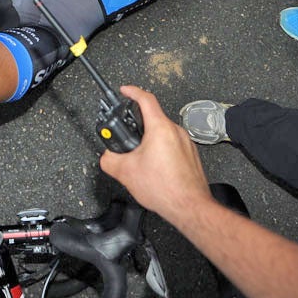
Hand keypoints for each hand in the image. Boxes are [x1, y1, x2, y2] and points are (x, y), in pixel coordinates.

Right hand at [99, 86, 211, 223]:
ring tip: (141, 158)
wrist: (189, 207)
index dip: (132, 91)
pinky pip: (172, 146)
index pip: (145, 99)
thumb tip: (107, 155)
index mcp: (160, 128)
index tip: (125, 90)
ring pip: (163, 134)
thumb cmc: (166, 189)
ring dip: (150, 142)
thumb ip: (109, 159)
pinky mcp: (190, 155)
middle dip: (138, 126)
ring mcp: (186, 143)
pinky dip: (161, 152)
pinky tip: (155, 169)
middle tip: (127, 135)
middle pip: (153, 118)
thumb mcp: (125, 172)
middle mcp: (175, 132)